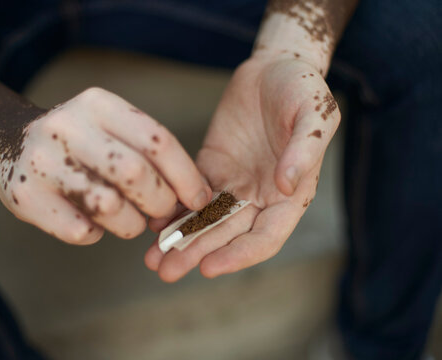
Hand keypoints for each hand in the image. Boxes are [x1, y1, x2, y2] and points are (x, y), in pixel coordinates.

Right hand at [0, 87, 211, 244]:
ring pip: (110, 207)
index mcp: (97, 104)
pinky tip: (93, 222)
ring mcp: (42, 163)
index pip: (157, 141)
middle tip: (162, 212)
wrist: (8, 140)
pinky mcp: (25, 198)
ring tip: (128, 219)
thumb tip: (196, 196)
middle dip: (161, 203)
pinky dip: (98, 234)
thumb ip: (149, 151)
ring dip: (131, 224)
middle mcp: (66, 127)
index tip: (200, 199)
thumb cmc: (80, 139)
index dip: (187, 176)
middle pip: (136, 174)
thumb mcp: (110, 125)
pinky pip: (82, 231)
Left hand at [145, 53, 339, 281]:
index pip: (265, 237)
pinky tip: (153, 222)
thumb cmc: (303, 89)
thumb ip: (304, 151)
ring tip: (152, 258)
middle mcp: (261, 196)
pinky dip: (173, 209)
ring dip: (180, 239)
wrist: (274, 67)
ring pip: (205, 219)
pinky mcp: (212, 166)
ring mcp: (234, 183)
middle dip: (197, 253)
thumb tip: (288, 186)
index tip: (209, 267)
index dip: (239, 255)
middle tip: (166, 271)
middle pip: (227, 235)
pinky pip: (190, 193)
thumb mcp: (315, 113)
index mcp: (290, 194)